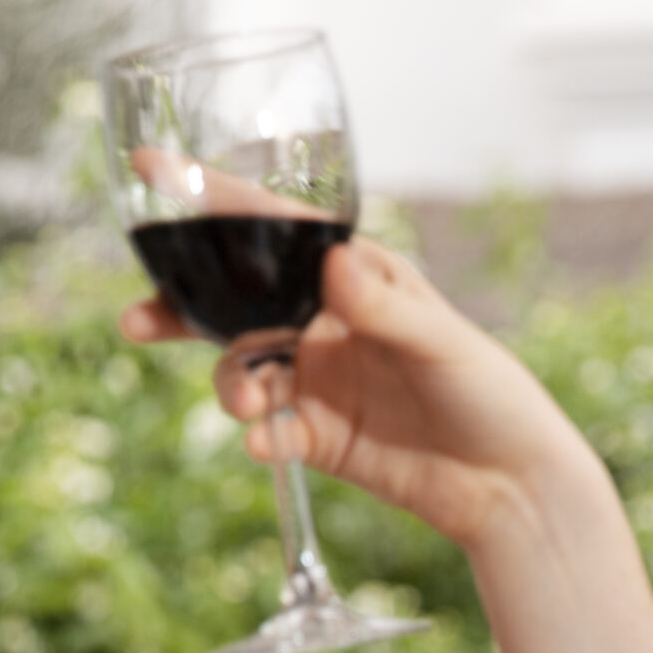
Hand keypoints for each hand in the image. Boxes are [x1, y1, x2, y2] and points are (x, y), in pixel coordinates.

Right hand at [123, 238, 611, 552]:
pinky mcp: (319, 438)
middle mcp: (327, 322)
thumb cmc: (491, 393)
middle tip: (139, 320)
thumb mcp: (443, 341)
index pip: (274, 227)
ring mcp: (319, 381)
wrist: (513, 486)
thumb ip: (385, 308)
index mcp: (356, 277)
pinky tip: (266, 442)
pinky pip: (270, 431)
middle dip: (181, 309)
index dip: (213, 198)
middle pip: (235, 304)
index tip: (152, 167)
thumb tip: (334, 267)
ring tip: (245, 403)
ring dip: (229, 382)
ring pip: (242, 369)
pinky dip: (260, 435)